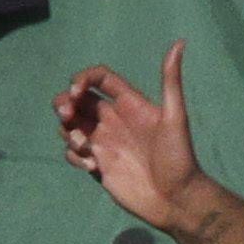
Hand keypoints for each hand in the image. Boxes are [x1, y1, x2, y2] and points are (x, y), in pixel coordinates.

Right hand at [54, 38, 208, 235]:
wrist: (177, 201)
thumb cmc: (180, 159)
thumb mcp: (175, 118)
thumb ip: (171, 81)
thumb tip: (179, 42)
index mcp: (130, 105)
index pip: (98, 80)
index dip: (82, 79)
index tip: (78, 92)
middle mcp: (114, 121)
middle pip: (76, 100)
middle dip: (63, 102)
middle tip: (67, 115)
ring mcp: (104, 143)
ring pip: (69, 126)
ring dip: (67, 131)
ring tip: (85, 147)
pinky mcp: (98, 165)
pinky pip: (72, 153)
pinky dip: (74, 156)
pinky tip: (93, 168)